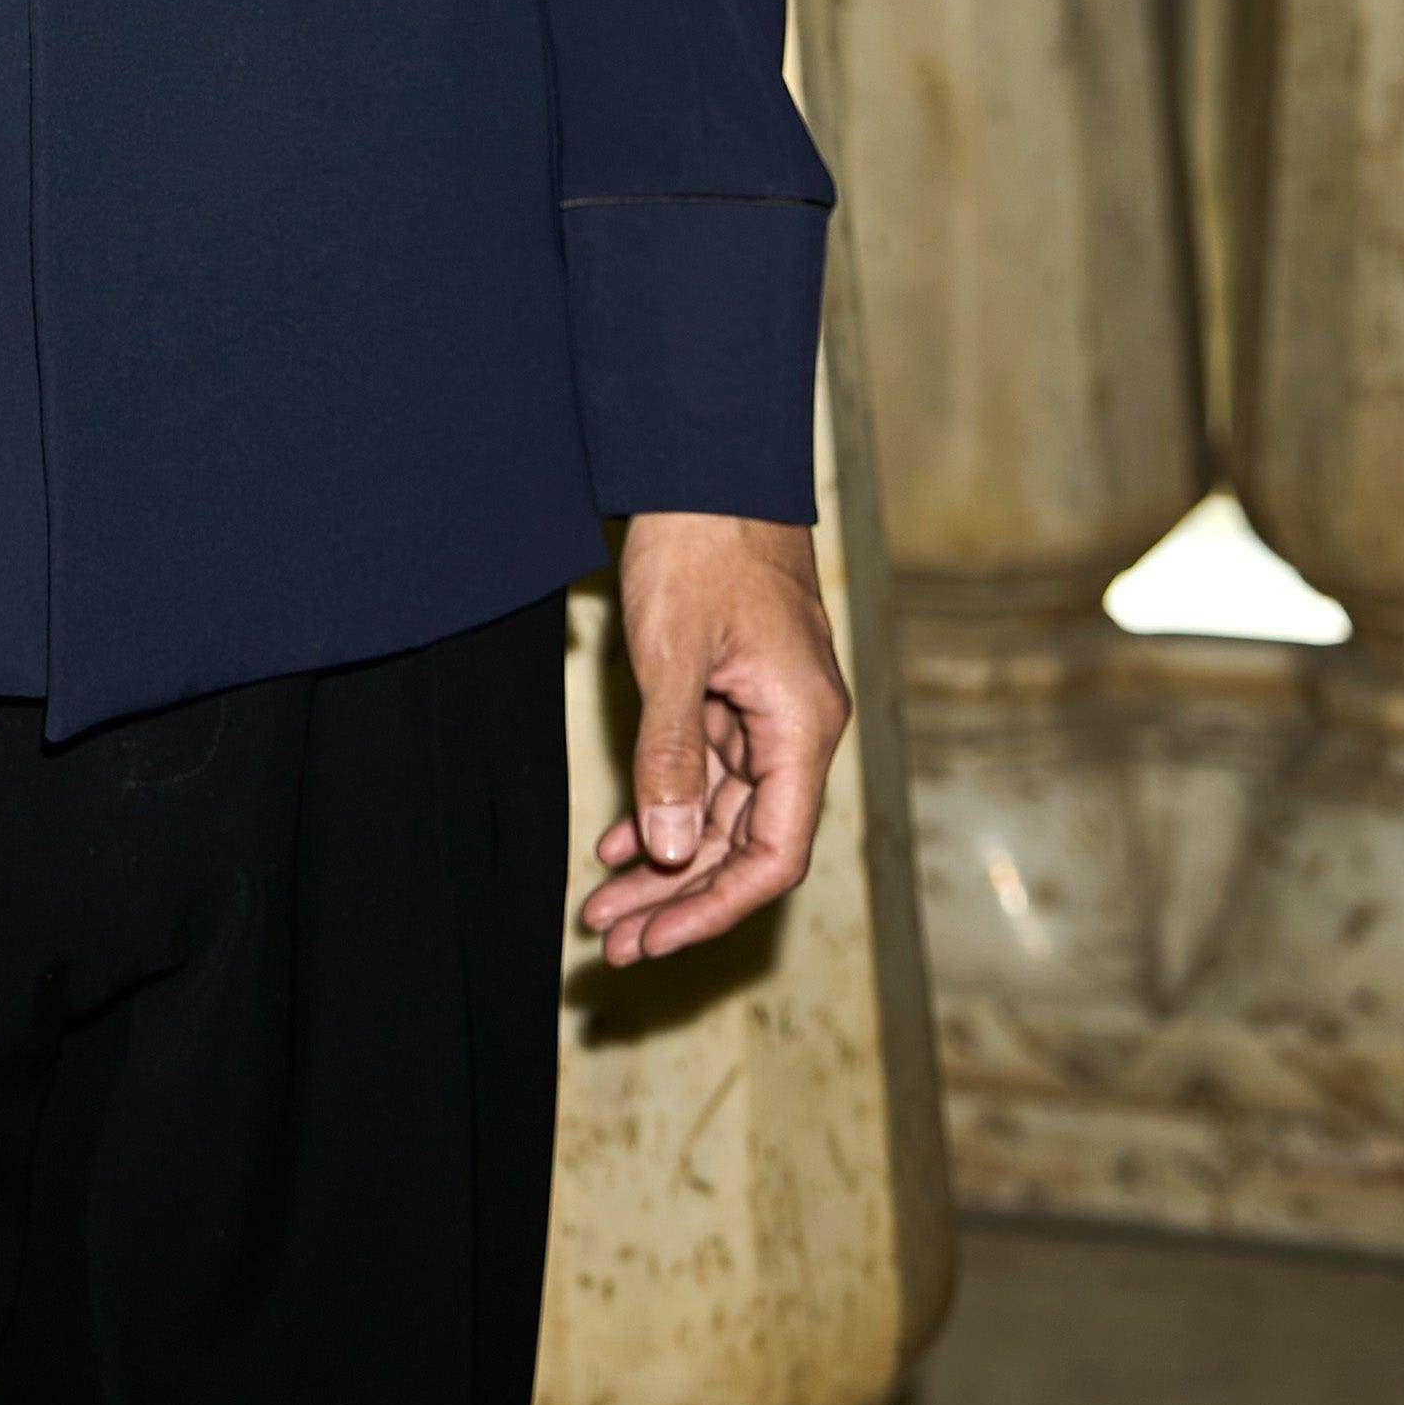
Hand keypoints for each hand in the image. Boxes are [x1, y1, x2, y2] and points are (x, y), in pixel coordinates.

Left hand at [579, 512, 848, 964]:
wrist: (705, 462)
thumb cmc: (698, 546)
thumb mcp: (674, 653)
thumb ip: (674, 755)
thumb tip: (675, 852)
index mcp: (800, 727)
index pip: (772, 854)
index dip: (714, 907)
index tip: (654, 938)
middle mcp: (796, 729)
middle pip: (744, 844)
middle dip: (679, 899)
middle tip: (612, 943)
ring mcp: (768, 711)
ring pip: (722, 814)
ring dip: (665, 863)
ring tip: (602, 907)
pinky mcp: (738, 690)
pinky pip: (708, 772)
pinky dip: (665, 808)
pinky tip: (620, 843)